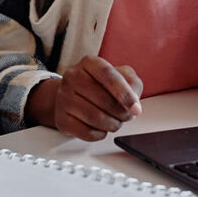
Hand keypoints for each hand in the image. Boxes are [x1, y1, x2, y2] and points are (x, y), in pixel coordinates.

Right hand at [28, 56, 142, 140]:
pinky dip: (99, 134)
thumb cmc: (99, 86)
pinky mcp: (61, 118)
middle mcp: (72, 77)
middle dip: (121, 113)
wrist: (72, 96)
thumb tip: (134, 103)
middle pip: (103, 100)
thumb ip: (132, 84)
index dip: (124, 93)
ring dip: (112, 124)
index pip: (107, 74)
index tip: (135, 108)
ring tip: (115, 122)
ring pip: (95, 118)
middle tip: (126, 115)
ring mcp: (64, 97)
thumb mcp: (120, 76)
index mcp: (89, 63)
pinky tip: (101, 127)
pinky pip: (86, 132)